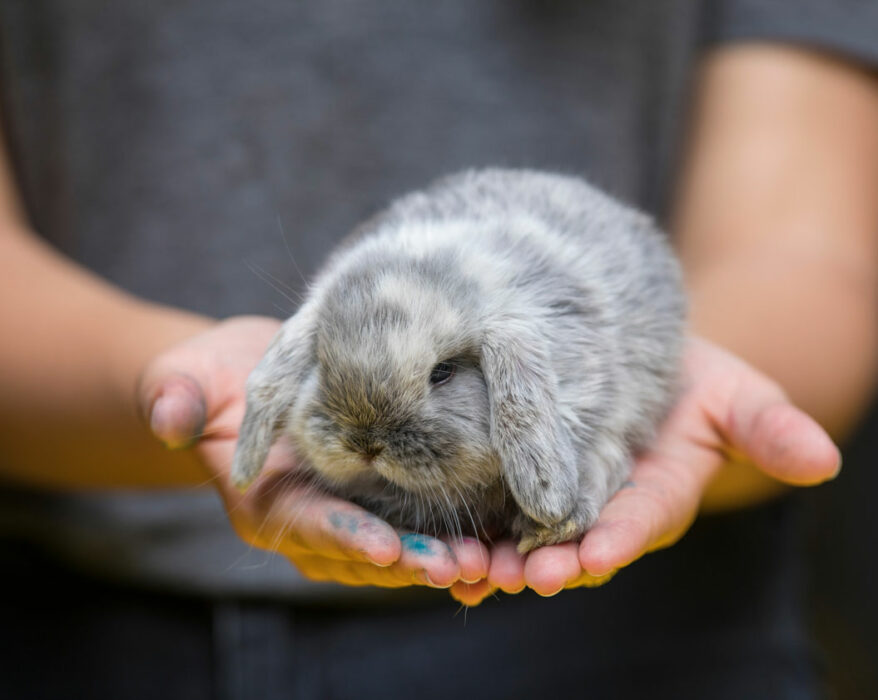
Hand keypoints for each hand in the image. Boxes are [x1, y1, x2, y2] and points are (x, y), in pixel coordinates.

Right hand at [137, 316, 488, 589]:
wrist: (249, 376)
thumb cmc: (213, 376)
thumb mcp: (185, 375)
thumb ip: (174, 396)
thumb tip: (167, 415)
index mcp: (264, 503)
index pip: (304, 525)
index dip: (344, 535)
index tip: (386, 544)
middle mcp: (310, 522)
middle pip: (362, 551)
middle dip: (411, 561)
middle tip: (462, 565)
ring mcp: (349, 516)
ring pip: (398, 549)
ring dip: (443, 558)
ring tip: (492, 560)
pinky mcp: (380, 498)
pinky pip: (417, 526)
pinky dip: (453, 535)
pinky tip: (499, 536)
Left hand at [449, 336, 840, 605]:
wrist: (646, 361)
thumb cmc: (698, 382)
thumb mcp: (740, 397)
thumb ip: (770, 431)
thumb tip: (823, 461)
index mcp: (656, 494)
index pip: (640, 521)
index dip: (619, 539)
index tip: (594, 556)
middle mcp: (604, 505)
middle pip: (576, 542)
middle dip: (549, 563)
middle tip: (517, 576)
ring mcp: (561, 496)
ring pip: (529, 536)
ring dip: (501, 558)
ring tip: (470, 571)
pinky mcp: (521, 478)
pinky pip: (497, 510)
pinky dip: (474, 530)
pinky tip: (443, 551)